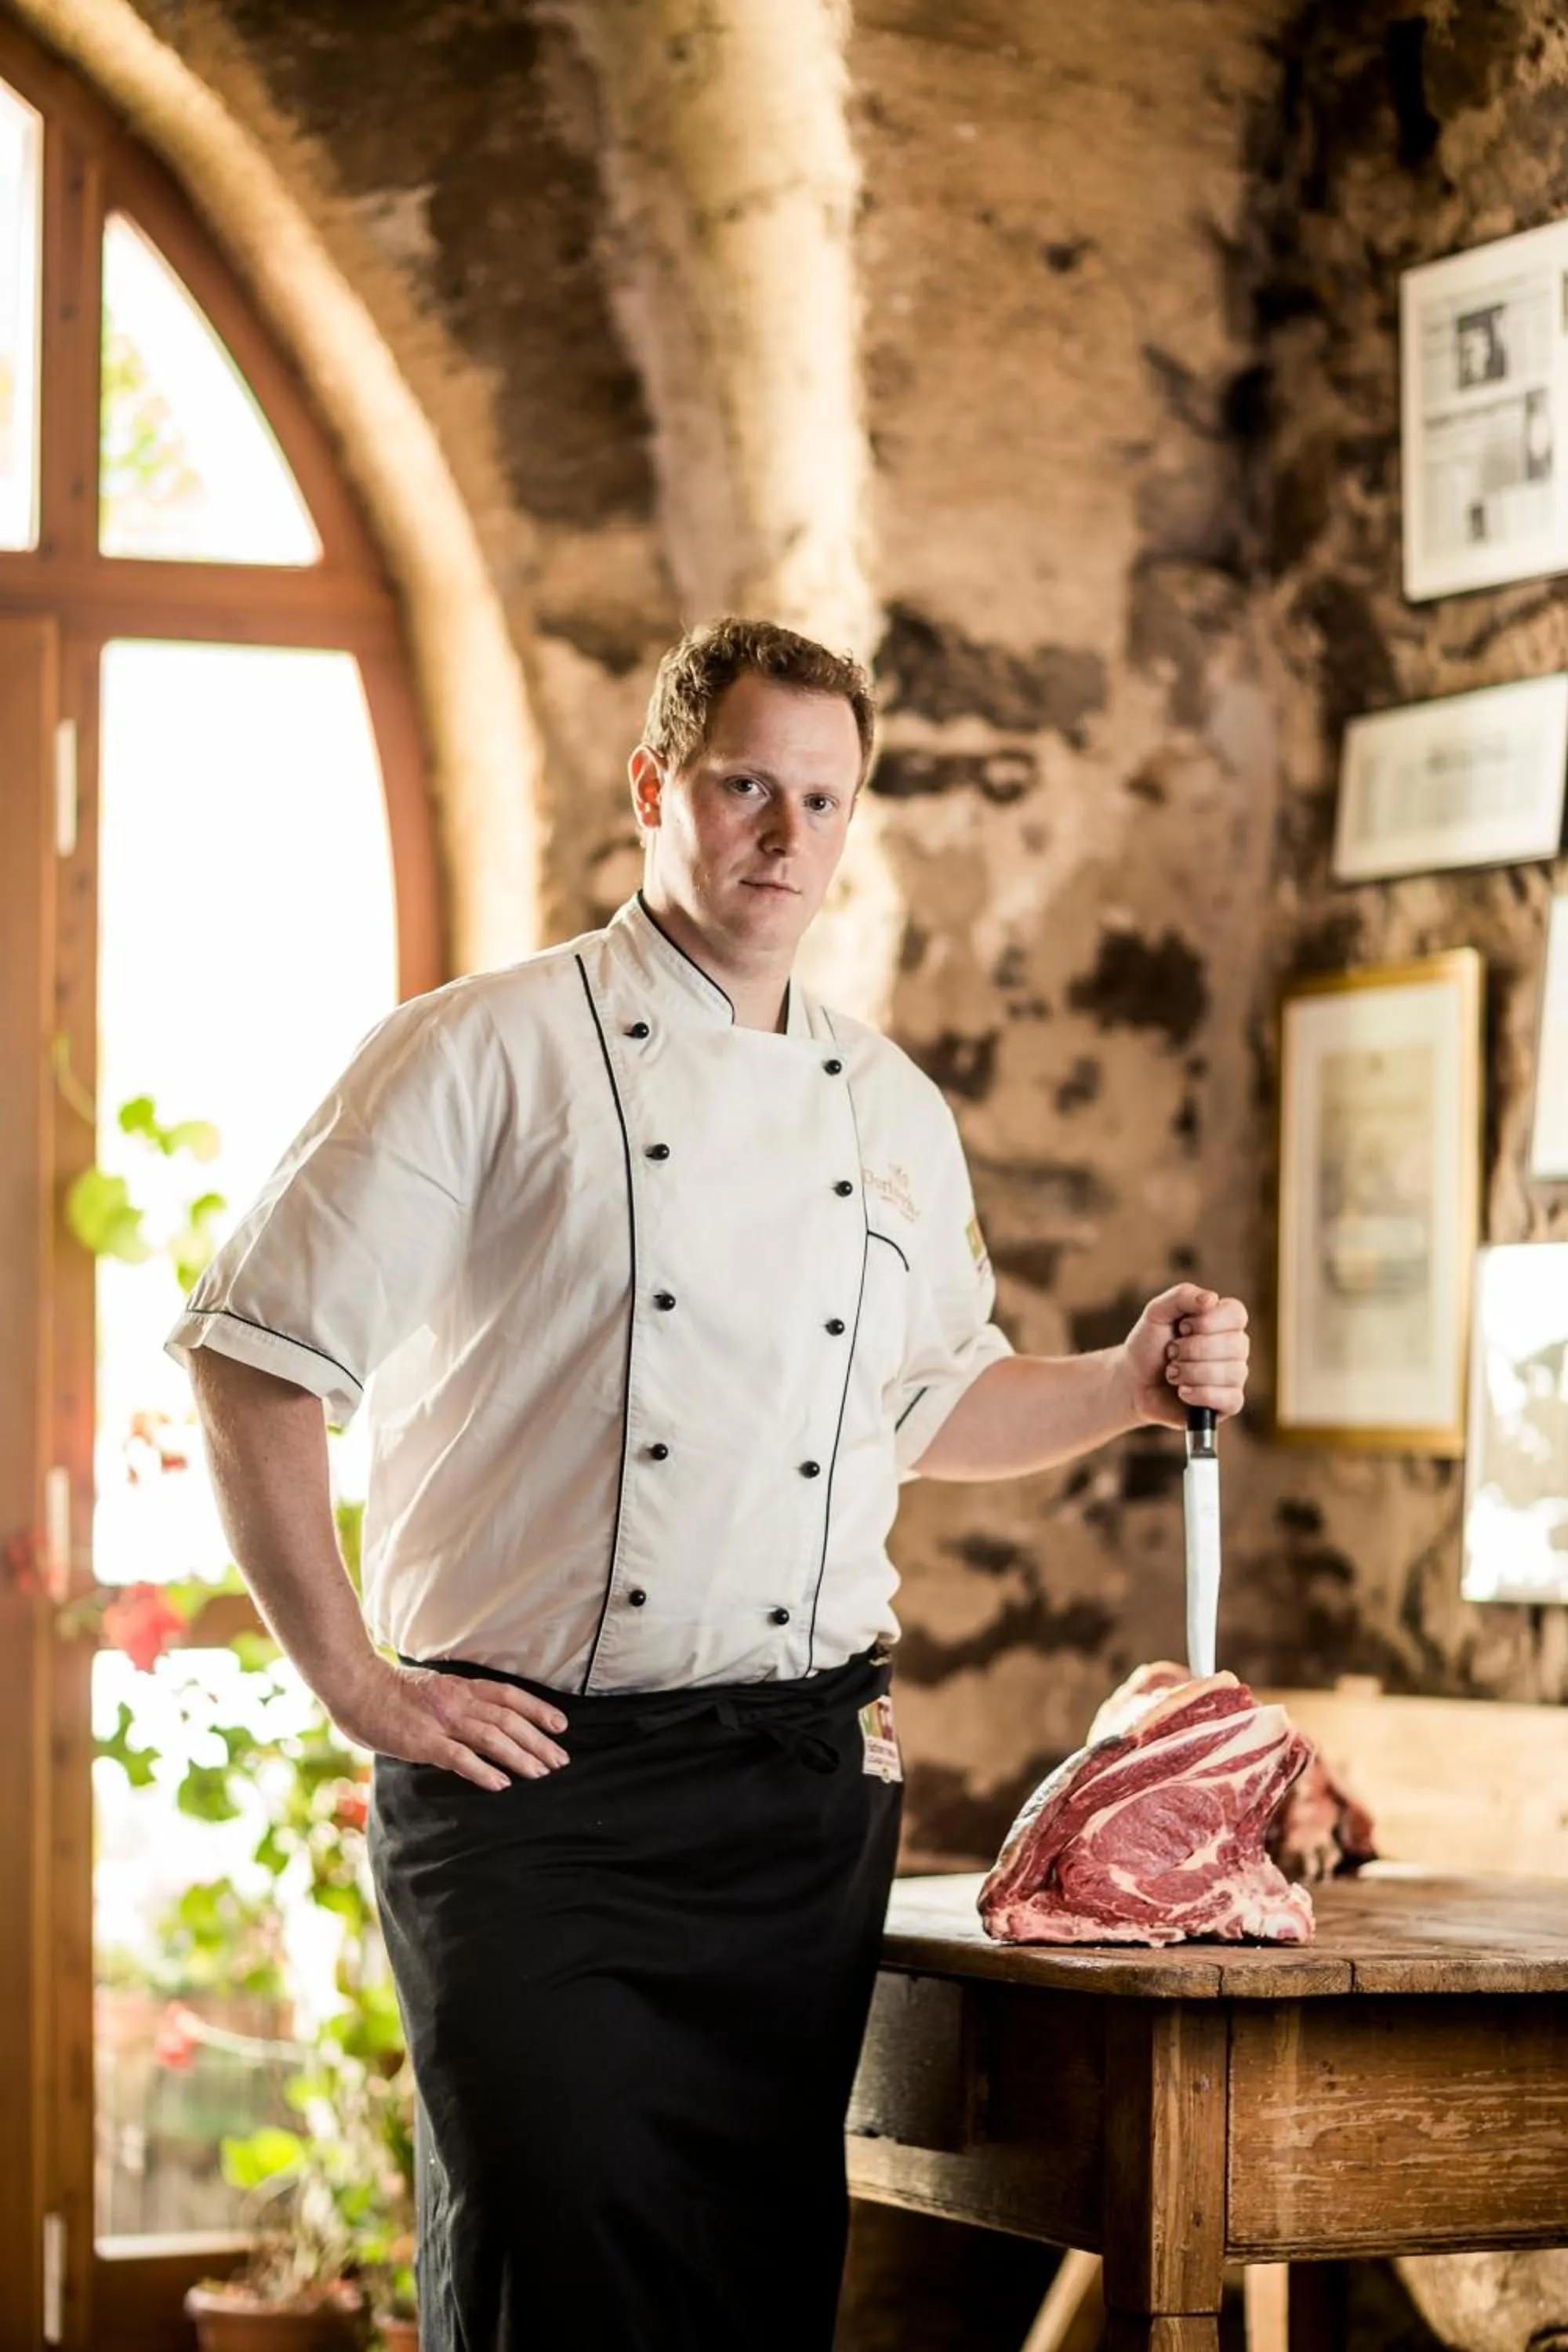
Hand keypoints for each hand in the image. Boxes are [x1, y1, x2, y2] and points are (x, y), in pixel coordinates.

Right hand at [323, 1651, 569, 1791]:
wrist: (355, 1687)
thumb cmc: (390, 1692)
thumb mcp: (433, 1688)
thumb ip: (457, 1701)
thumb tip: (480, 1719)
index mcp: (461, 1687)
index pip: (509, 1695)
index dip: (538, 1710)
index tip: (561, 1726)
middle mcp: (457, 1701)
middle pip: (509, 1719)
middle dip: (538, 1741)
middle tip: (560, 1760)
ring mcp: (441, 1721)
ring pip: (492, 1738)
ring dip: (520, 1756)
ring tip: (540, 1772)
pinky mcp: (423, 1742)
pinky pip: (460, 1758)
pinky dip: (483, 1771)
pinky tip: (501, 1784)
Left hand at [1115, 1283, 1249, 1430]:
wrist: (1133, 1381)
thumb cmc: (1149, 1345)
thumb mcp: (1157, 1313)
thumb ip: (1182, 1296)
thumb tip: (1212, 1299)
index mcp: (1223, 1321)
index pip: (1237, 1314)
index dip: (1207, 1321)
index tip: (1181, 1327)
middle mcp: (1235, 1348)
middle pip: (1236, 1345)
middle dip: (1192, 1349)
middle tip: (1171, 1352)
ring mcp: (1234, 1376)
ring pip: (1232, 1372)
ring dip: (1192, 1372)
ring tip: (1171, 1373)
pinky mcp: (1229, 1404)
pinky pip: (1232, 1399)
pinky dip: (1201, 1394)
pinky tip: (1182, 1391)